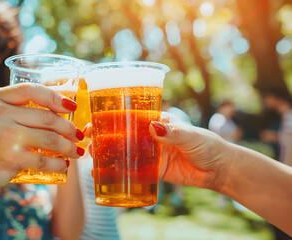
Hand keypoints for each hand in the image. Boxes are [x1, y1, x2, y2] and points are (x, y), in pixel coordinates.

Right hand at [0, 83, 83, 193]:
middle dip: (68, 127)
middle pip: (46, 117)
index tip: (71, 106)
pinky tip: (63, 165)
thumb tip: (51, 108)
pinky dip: (58, 164)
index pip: (31, 90)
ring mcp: (5, 136)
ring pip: (49, 138)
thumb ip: (10, 105)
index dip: (56, 96)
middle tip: (78, 134)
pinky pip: (43, 159)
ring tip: (75, 151)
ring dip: (68, 146)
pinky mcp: (10, 158)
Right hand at [83, 112, 232, 190]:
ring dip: (107, 155)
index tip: (95, 121)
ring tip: (91, 158)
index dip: (111, 118)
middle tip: (88, 142)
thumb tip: (153, 127)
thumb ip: (173, 132)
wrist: (220, 170)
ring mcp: (150, 154)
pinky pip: (133, 171)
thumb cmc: (208, 145)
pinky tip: (104, 176)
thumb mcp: (191, 135)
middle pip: (122, 135)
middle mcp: (150, 136)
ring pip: (124, 153)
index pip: (130, 117)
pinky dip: (119, 173)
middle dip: (103, 137)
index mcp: (157, 121)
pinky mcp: (154, 171)